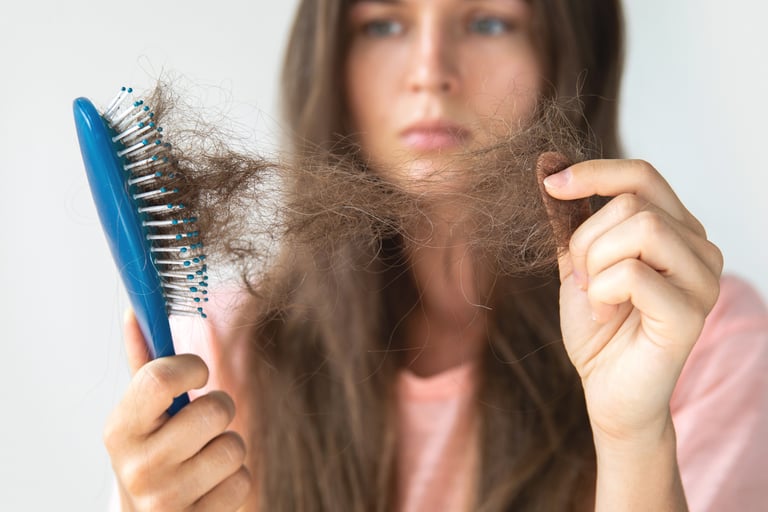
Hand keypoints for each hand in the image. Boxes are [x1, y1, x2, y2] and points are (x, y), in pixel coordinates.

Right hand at [104, 310, 250, 510]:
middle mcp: (137, 467)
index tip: (197, 371)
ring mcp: (165, 500)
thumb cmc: (152, 452)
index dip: (190, 367)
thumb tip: (136, 310)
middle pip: (213, 410)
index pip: (158, 378)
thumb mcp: (141, 413)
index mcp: (119, 429)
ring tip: (206, 455)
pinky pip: (242, 482)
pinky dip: (234, 480)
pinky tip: (211, 485)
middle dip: (219, 407)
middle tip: (204, 420)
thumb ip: (144, 363)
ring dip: (229, 445)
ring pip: (234, 446)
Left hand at [542, 159, 722, 441]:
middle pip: (633, 202)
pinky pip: (634, 274)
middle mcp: (699, 248)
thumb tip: (550, 167)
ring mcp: (702, 280)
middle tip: (583, 278)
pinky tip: (605, 314)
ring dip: (596, 263)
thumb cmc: (598, 326)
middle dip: (587, 239)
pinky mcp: (690, 314)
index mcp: (676, 230)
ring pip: (641, 229)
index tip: (552, 184)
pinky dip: (602, 292)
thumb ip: (573, 220)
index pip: (642, 175)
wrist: (607, 387)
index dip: (594, 172)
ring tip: (596, 296)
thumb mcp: (579, 262)